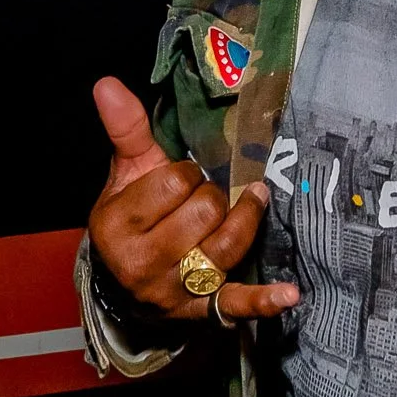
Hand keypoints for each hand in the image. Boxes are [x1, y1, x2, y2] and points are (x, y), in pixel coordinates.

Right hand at [85, 77, 297, 323]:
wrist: (125, 279)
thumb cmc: (134, 215)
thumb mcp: (127, 172)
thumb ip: (125, 128)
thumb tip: (107, 83)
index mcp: (116, 225)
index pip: (175, 182)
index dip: (187, 174)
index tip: (181, 180)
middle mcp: (140, 264)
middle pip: (205, 213)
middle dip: (212, 197)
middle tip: (204, 199)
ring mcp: (171, 292)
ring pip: (226, 246)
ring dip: (244, 220)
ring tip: (251, 202)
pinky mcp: (200, 312)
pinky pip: (234, 305)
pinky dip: (263, 300)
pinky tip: (289, 294)